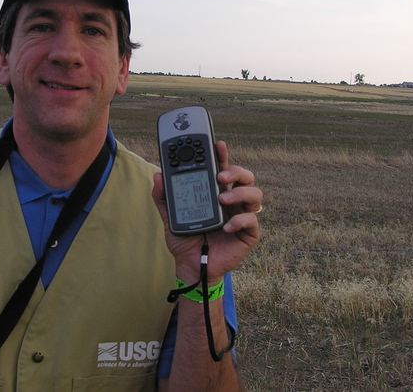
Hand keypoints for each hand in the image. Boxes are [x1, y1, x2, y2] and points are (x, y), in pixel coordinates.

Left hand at [152, 140, 261, 283]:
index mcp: (216, 193)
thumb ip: (163, 197)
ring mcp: (242, 216)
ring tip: (222, 200)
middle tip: (221, 176)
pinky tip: (226, 227)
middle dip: (236, 171)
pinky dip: (240, 221)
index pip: (223, 169)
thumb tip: (158, 176)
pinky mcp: (248, 234)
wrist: (191, 266)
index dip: (222, 156)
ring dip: (240, 194)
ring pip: (254, 194)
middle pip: (245, 177)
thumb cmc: (185, 240)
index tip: (217, 144)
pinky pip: (252, 221)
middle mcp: (232, 201)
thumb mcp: (170, 216)